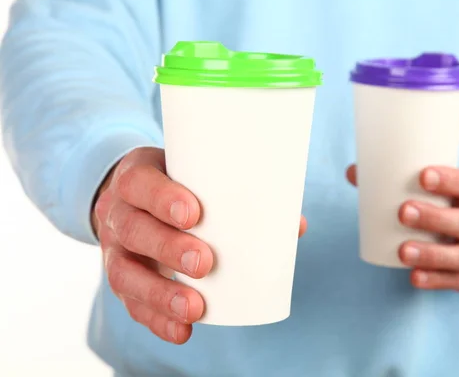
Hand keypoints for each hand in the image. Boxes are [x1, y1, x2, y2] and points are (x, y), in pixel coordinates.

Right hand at [93, 147, 307, 343]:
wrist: (131, 199)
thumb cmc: (175, 186)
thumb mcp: (195, 176)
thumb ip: (238, 195)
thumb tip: (295, 225)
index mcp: (137, 178)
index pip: (139, 183)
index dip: (161, 198)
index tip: (193, 215)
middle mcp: (118, 213)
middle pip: (133, 230)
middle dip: (167, 249)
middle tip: (204, 263)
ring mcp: (114, 248)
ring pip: (124, 272)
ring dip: (160, 294)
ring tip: (194, 308)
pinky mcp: (121, 277)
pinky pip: (130, 302)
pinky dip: (156, 319)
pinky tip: (182, 330)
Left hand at [346, 165, 458, 291]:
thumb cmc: (446, 202)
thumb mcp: (435, 187)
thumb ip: (396, 178)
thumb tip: (354, 172)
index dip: (450, 180)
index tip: (422, 176)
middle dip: (435, 218)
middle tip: (403, 212)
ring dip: (432, 254)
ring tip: (403, 251)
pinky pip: (457, 280)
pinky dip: (435, 280)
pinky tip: (414, 277)